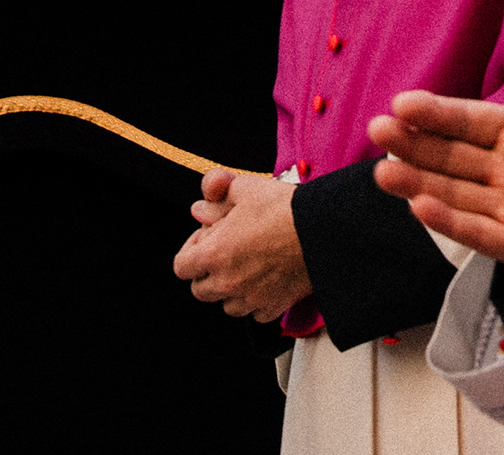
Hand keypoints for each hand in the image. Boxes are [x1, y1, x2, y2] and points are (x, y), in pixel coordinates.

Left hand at [172, 166, 308, 321]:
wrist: (322, 231)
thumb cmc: (284, 210)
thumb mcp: (244, 190)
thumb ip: (216, 197)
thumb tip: (201, 208)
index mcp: (214, 254)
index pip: (181, 267)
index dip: (190, 252)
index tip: (206, 241)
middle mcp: (228, 282)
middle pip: (200, 291)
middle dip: (206, 274)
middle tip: (223, 255)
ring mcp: (251, 298)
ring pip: (227, 306)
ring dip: (230, 291)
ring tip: (246, 268)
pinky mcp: (275, 306)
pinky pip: (256, 314)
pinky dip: (257, 302)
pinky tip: (266, 281)